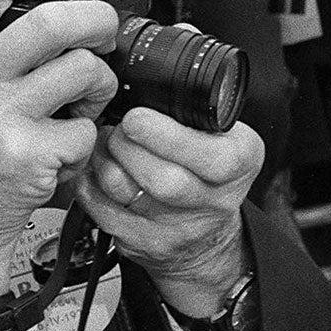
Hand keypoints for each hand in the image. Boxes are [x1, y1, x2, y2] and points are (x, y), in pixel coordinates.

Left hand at [78, 107, 260, 315]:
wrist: (207, 234)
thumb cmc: (210, 169)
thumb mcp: (225, 134)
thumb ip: (198, 114)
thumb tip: (147, 86)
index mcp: (241, 162)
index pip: (211, 157)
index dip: (166, 137)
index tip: (136, 118)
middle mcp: (216, 200)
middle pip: (163, 180)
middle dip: (126, 146)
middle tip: (116, 128)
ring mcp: (179, 230)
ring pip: (126, 193)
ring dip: (103, 161)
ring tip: (104, 143)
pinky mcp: (145, 245)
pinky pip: (102, 212)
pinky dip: (89, 184)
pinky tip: (96, 169)